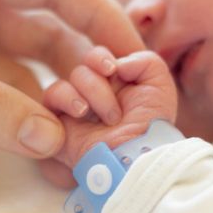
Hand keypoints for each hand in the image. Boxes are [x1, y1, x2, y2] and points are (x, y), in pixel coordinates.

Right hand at [40, 47, 176, 187]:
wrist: (135, 155)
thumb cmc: (150, 126)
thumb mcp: (161, 87)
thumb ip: (146, 60)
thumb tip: (119, 62)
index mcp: (115, 82)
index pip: (98, 57)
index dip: (101, 58)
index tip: (112, 70)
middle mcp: (94, 92)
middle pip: (84, 64)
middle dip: (100, 81)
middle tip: (114, 108)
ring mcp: (76, 106)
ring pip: (72, 78)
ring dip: (93, 93)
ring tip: (108, 119)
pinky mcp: (58, 121)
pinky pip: (51, 95)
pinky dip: (67, 98)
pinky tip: (81, 112)